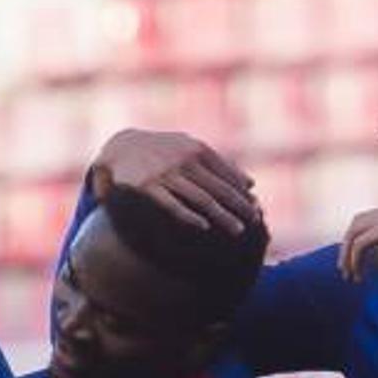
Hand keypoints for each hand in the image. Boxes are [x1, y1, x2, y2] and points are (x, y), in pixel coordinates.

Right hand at [95, 129, 262, 232]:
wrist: (120, 147)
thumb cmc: (161, 150)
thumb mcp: (190, 147)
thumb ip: (220, 164)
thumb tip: (252, 184)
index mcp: (197, 150)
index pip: (227, 175)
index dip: (243, 193)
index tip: (257, 210)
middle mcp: (184, 160)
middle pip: (218, 188)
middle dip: (239, 206)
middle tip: (256, 222)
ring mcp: (166, 173)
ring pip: (201, 198)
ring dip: (222, 215)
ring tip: (238, 230)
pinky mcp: (147, 187)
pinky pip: (172, 204)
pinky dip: (189, 215)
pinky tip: (203, 227)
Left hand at [339, 203, 377, 284]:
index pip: (370, 219)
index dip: (358, 241)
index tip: (355, 264)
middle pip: (358, 221)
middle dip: (347, 246)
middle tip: (346, 271)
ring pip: (356, 230)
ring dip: (347, 254)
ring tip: (350, 276)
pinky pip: (361, 243)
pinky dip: (355, 260)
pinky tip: (360, 276)